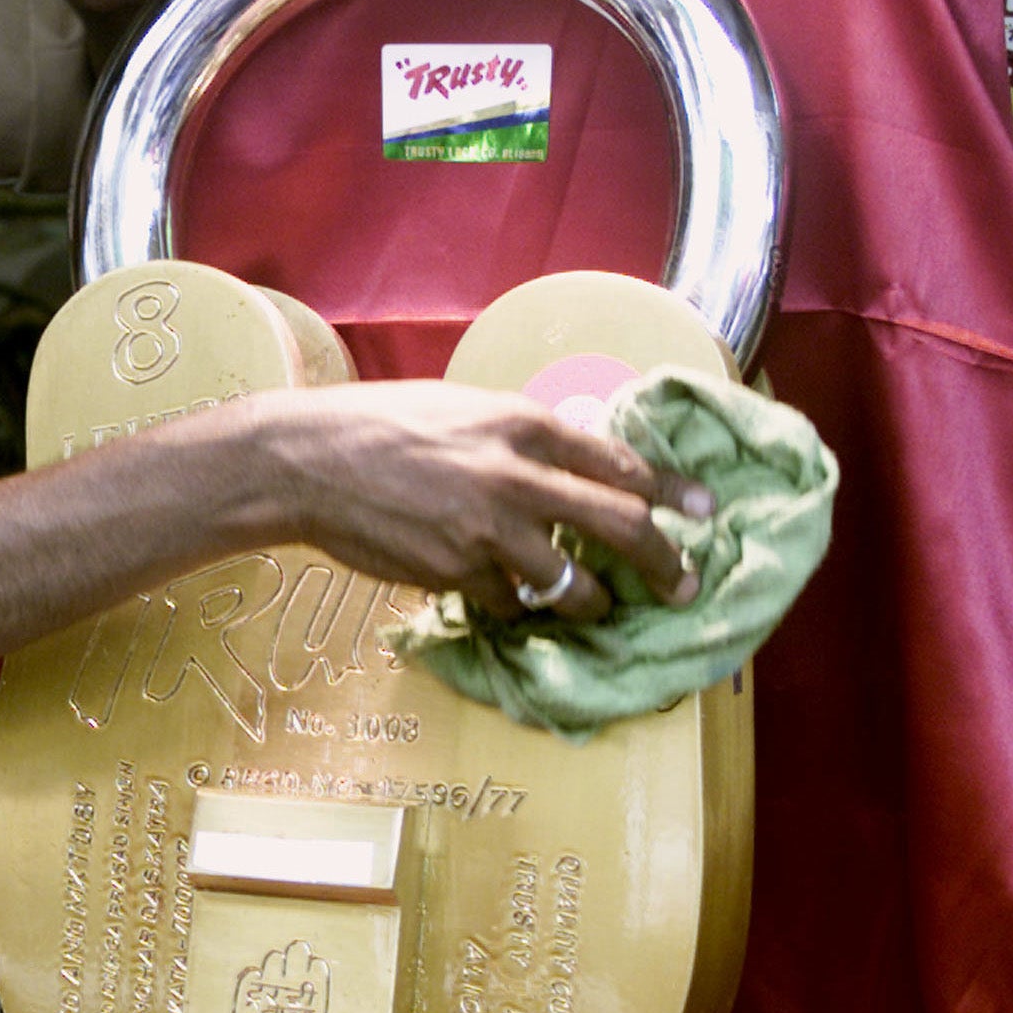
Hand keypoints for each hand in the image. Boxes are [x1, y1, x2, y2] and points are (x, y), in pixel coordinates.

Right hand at [263, 382, 711, 621]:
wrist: (308, 462)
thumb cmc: (381, 423)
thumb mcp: (463, 408)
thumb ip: (521, 436)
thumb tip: (574, 463)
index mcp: (522, 425)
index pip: (620, 461)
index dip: (672, 490)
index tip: (705, 511)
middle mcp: (515, 477)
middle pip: (619, 525)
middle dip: (662, 562)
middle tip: (681, 584)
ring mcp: (486, 530)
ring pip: (569, 583)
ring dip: (591, 600)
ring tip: (594, 605)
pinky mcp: (454, 573)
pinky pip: (506, 602)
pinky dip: (512, 604)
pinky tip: (505, 596)